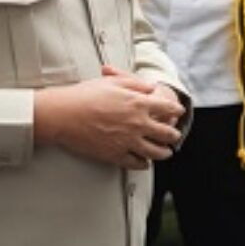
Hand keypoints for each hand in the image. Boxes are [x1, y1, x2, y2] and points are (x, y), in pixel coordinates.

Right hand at [35, 68, 183, 170]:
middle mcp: (137, 124)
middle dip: (173, 135)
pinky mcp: (113, 155)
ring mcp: (126, 141)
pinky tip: (145, 163)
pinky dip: (143, 164)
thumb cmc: (87, 95)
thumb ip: (137, 85)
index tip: (179, 111)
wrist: (65, 115)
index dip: (176, 109)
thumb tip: (151, 88)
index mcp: (139, 103)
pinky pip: (134, 163)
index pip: (167, 107)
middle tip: (175, 136)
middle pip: (165, 133)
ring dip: (163, 152)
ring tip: (166, 153)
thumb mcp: (116, 82)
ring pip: (153, 151)